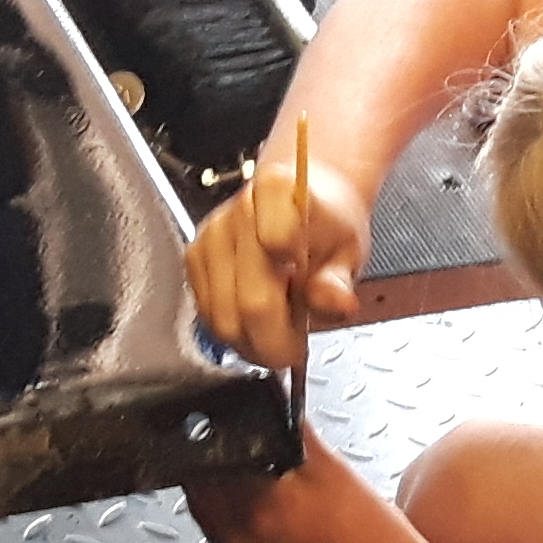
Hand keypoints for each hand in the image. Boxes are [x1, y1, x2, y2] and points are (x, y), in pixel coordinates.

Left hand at [185, 429, 413, 542]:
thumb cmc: (367, 532)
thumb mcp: (327, 463)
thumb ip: (288, 423)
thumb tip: (267, 390)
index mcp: (256, 508)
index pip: (205, 456)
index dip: (211, 429)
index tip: (220, 414)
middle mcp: (237, 537)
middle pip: (196, 480)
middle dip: (211, 453)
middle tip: (234, 435)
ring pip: (202, 503)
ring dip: (214, 479)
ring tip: (248, 465)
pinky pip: (214, 525)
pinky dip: (223, 505)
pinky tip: (253, 495)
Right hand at [187, 144, 369, 374]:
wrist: (301, 202)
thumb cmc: (325, 225)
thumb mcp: (348, 250)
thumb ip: (338, 281)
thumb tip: (335, 304)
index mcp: (278, 193)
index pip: (277, 245)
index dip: (292, 298)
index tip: (305, 318)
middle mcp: (238, 212)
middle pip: (249, 301)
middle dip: (274, 341)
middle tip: (295, 349)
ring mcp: (211, 236)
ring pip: (222, 318)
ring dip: (251, 341)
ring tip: (278, 332)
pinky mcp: (194, 258)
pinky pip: (207, 315)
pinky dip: (234, 331)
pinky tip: (256, 322)